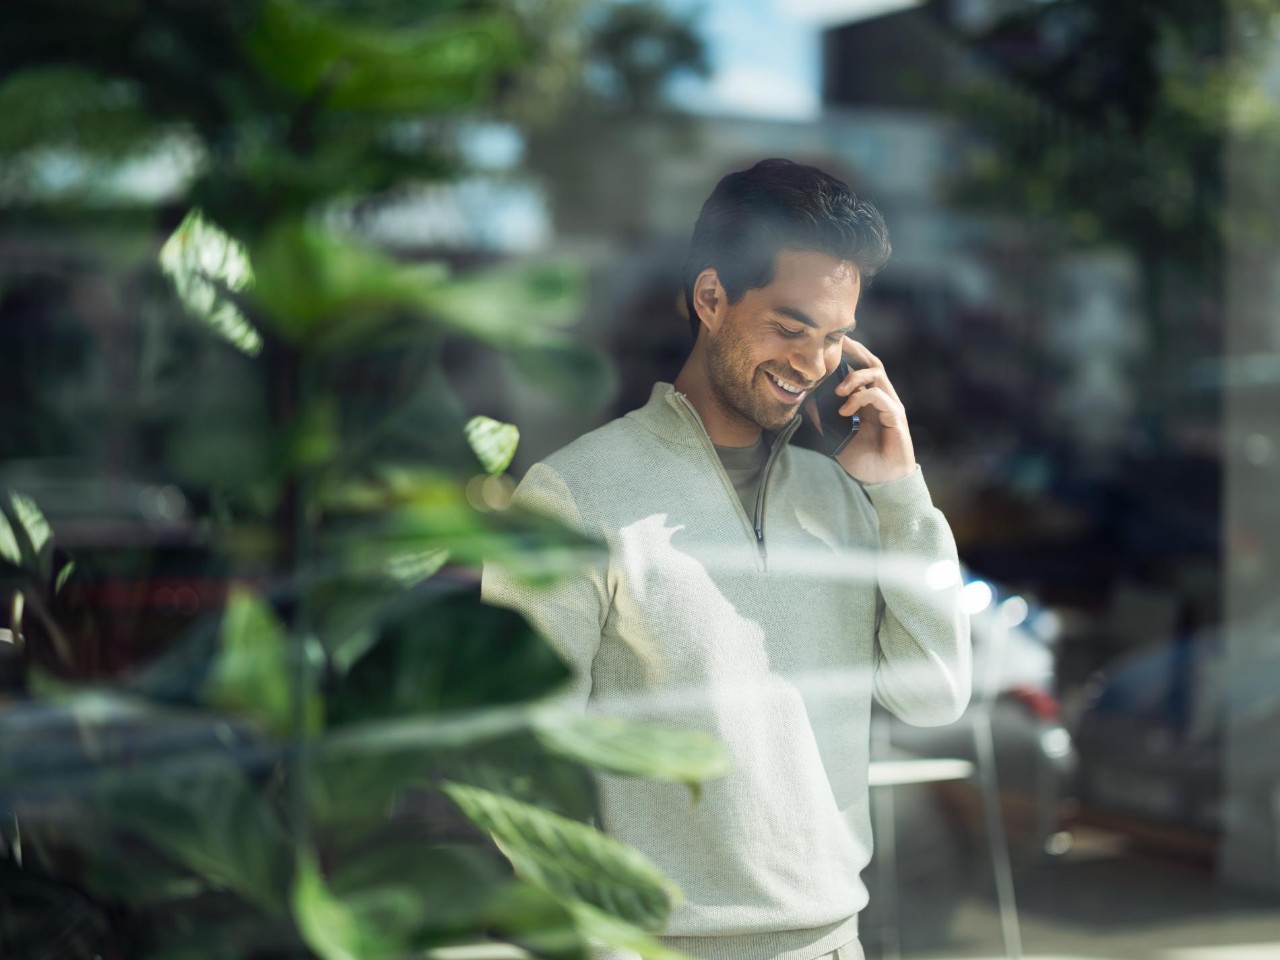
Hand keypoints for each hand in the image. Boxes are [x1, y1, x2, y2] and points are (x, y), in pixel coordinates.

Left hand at [831, 337, 916, 484]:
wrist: (882, 481)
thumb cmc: (863, 460)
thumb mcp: (837, 437)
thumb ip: (824, 420)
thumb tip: (806, 403)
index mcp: (870, 400)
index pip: (862, 368)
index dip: (850, 353)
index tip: (831, 343)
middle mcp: (882, 398)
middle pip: (873, 363)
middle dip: (856, 351)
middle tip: (837, 345)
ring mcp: (890, 406)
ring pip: (877, 375)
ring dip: (854, 377)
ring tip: (837, 391)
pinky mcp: (895, 417)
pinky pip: (879, 398)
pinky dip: (860, 399)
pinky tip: (845, 411)